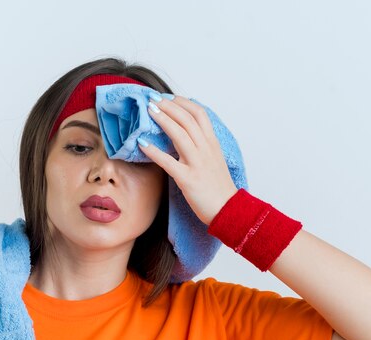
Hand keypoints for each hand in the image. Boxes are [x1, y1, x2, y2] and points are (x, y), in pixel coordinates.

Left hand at [139, 94, 238, 225]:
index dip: (183, 102)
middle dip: (169, 106)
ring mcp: (197, 164)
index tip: (170, 97)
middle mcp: (206, 150)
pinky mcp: (188, 180)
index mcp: (212, 144)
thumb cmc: (219, 188)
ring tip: (148, 111)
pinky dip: (154, 151)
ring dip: (163, 120)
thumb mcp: (215, 160)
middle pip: (187, 119)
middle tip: (153, 99)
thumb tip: (187, 135)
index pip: (199, 114)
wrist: (229, 210)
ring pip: (179, 134)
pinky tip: (142, 143)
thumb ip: (203, 146)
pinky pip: (168, 162)